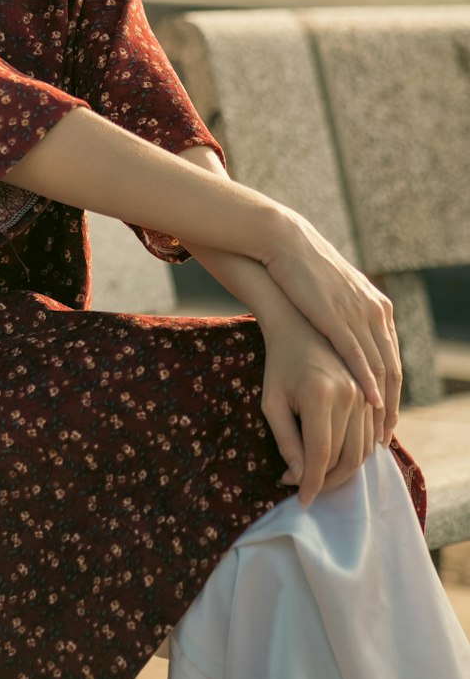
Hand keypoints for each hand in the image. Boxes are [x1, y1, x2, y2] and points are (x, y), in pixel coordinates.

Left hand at [260, 305, 376, 507]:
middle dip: (326, 482)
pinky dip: (355, 456)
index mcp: (320, 395)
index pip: (320, 454)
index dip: (311, 483)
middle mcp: (349, 395)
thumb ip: (286, 441)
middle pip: (345, 458)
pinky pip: (368, 436)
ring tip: (318, 479)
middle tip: (307, 491)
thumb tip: (299, 479)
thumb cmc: (279, 365)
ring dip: (342, 473)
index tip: (300, 501)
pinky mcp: (371, 396)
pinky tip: (335, 462)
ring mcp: (364, 395)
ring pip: (361, 451)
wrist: (301, 327)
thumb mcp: (272, 402)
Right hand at [261, 210, 400, 445]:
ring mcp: (359, 313)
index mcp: (377, 306)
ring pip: (380, 366)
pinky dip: (367, 381)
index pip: (392, 358)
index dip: (392, 392)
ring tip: (376, 430)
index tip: (386, 418)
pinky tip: (368, 402)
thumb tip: (345, 341)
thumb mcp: (334, 294)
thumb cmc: (302, 269)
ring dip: (382, 402)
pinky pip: (358, 355)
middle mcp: (376, 311)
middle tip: (385, 435)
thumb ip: (346, 317)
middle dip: (391, 405)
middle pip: (392, 368)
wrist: (284, 242)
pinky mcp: (338, 316)